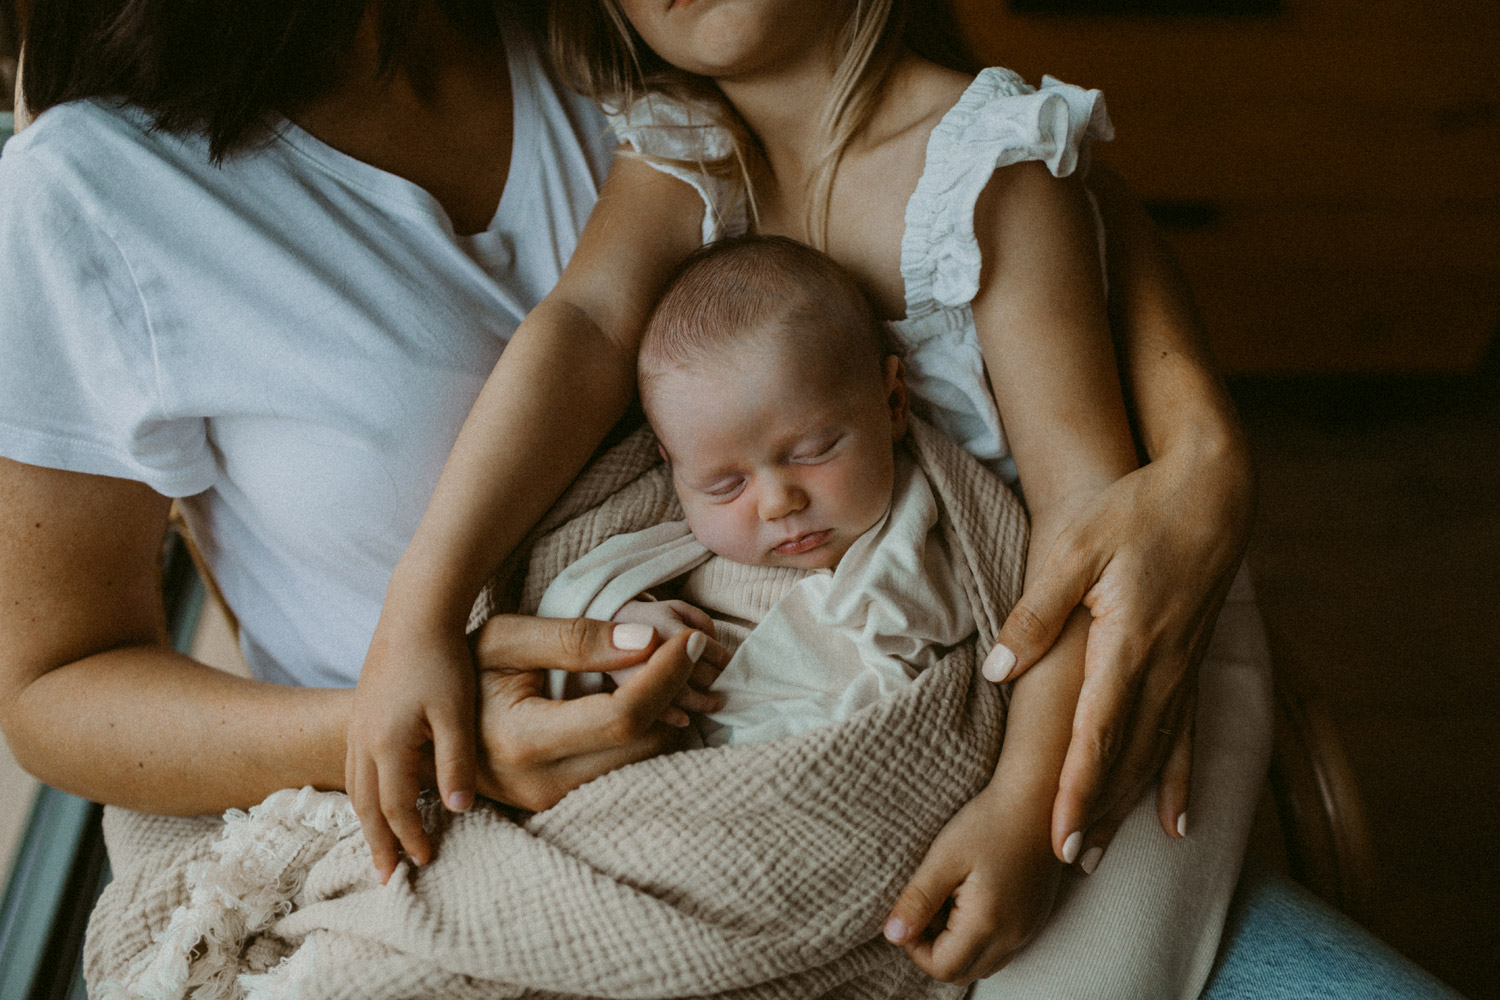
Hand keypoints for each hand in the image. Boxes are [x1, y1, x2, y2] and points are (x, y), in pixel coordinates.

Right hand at [347, 616, 476, 881]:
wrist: (416, 610)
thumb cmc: (442, 659)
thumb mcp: (456, 712)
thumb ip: (456, 763)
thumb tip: (458, 810)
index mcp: (386, 744)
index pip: (395, 807)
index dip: (410, 837)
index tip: (425, 861)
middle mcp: (364, 739)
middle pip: (366, 804)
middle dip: (377, 842)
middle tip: (386, 876)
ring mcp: (358, 724)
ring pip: (354, 785)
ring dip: (366, 819)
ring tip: (378, 845)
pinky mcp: (363, 709)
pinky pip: (353, 764)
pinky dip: (361, 790)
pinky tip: (373, 795)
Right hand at [470, 615, 724, 811]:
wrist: (418, 725)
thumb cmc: (459, 668)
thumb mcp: (504, 639)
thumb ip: (573, 638)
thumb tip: (648, 641)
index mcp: (522, 741)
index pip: (623, 716)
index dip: (666, 676)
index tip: (692, 641)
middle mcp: (540, 785)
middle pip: (645, 744)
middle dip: (675, 693)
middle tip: (684, 648)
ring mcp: (551, 803)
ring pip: (644, 761)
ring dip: (666, 713)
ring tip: (663, 667)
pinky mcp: (560, 805)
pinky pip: (626, 769)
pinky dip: (646, 731)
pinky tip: (641, 696)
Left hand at [883, 783, 1061, 983]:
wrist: (1038, 802)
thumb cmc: (988, 822)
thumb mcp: (944, 857)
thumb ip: (918, 900)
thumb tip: (893, 936)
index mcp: (988, 924)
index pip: (942, 968)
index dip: (916, 949)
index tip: (910, 913)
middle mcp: (1013, 937)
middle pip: (962, 973)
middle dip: (935, 951)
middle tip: (927, 907)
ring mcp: (1028, 931)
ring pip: (982, 964)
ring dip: (957, 946)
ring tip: (948, 900)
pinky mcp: (1033, 920)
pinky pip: (1000, 949)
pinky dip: (978, 938)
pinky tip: (969, 899)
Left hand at [982, 443, 1252, 868]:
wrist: (1213, 490)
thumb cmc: (1135, 510)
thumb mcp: (1074, 550)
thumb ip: (1036, 613)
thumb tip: (996, 669)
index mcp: (1128, 644)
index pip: (1098, 733)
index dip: (1078, 789)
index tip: (1059, 835)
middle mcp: (1163, 668)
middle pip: (1127, 757)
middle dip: (1097, 813)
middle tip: (1068, 864)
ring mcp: (1184, 670)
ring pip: (1154, 755)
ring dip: (1126, 807)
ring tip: (1100, 855)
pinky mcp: (1194, 663)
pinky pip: (1186, 736)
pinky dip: (1178, 782)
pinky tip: (1177, 822)